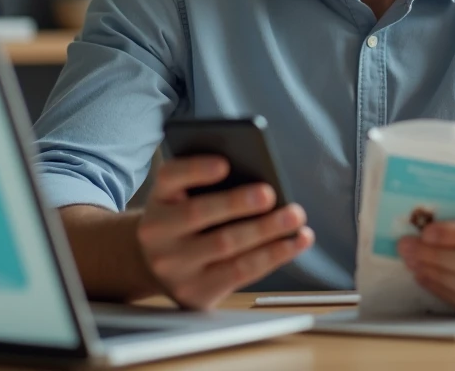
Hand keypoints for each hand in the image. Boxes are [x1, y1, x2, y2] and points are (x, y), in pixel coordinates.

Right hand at [136, 155, 314, 309]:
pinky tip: (296, 241)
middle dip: (237, 203)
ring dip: (266, 231)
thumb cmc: (186, 219)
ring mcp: (174, 268)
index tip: (224, 163)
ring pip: (225, 247)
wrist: (159, 265)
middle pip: (198, 214)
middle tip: (270, 193)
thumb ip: (209, 185)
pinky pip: (240, 273)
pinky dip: (273, 255)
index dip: (195, 169)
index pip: (170, 177)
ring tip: (295, 217)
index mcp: (158, 198)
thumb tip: (258, 179)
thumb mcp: (185, 198)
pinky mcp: (196, 292)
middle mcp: (158, 233)